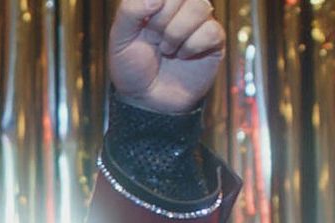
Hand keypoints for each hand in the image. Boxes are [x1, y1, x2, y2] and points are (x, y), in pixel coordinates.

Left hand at [109, 0, 225, 113]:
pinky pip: (212, 30)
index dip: (155, 3)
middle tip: (154, 38)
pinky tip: (182, 56)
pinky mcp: (214, 42)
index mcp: (158, 1)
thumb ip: (130, 10)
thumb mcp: (120, 38)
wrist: (146, 100)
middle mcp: (179, 7)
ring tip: (167, 50)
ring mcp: (198, 22)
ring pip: (201, 7)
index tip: (144, 23)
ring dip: (178, 33)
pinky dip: (193, 46)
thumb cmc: (132, 68)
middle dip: (163, 19)